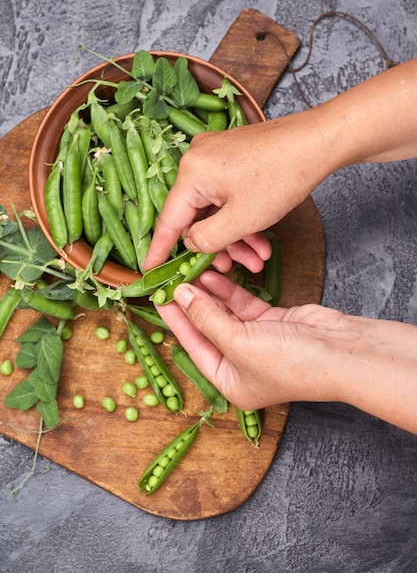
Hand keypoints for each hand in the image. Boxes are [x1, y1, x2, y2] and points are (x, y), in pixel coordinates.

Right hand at [142, 108, 334, 270]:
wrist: (318, 141)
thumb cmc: (282, 176)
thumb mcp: (241, 220)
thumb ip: (207, 239)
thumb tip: (190, 243)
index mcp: (191, 172)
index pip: (169, 220)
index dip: (159, 250)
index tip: (148, 270)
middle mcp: (197, 159)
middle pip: (196, 215)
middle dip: (218, 245)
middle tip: (233, 267)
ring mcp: (214, 155)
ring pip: (215, 208)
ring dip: (234, 235)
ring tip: (257, 257)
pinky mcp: (231, 156)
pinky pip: (227, 195)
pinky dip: (241, 217)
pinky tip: (260, 237)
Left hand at [157, 271, 416, 432]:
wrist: (342, 352)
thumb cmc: (291, 362)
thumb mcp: (239, 342)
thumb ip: (207, 318)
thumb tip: (182, 296)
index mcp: (230, 382)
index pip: (194, 347)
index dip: (176, 321)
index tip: (159, 297)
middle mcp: (242, 365)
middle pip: (208, 329)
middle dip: (192, 304)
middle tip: (173, 279)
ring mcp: (258, 343)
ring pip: (225, 314)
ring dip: (210, 294)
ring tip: (192, 272)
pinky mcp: (273, 324)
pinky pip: (243, 305)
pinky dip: (230, 292)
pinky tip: (215, 276)